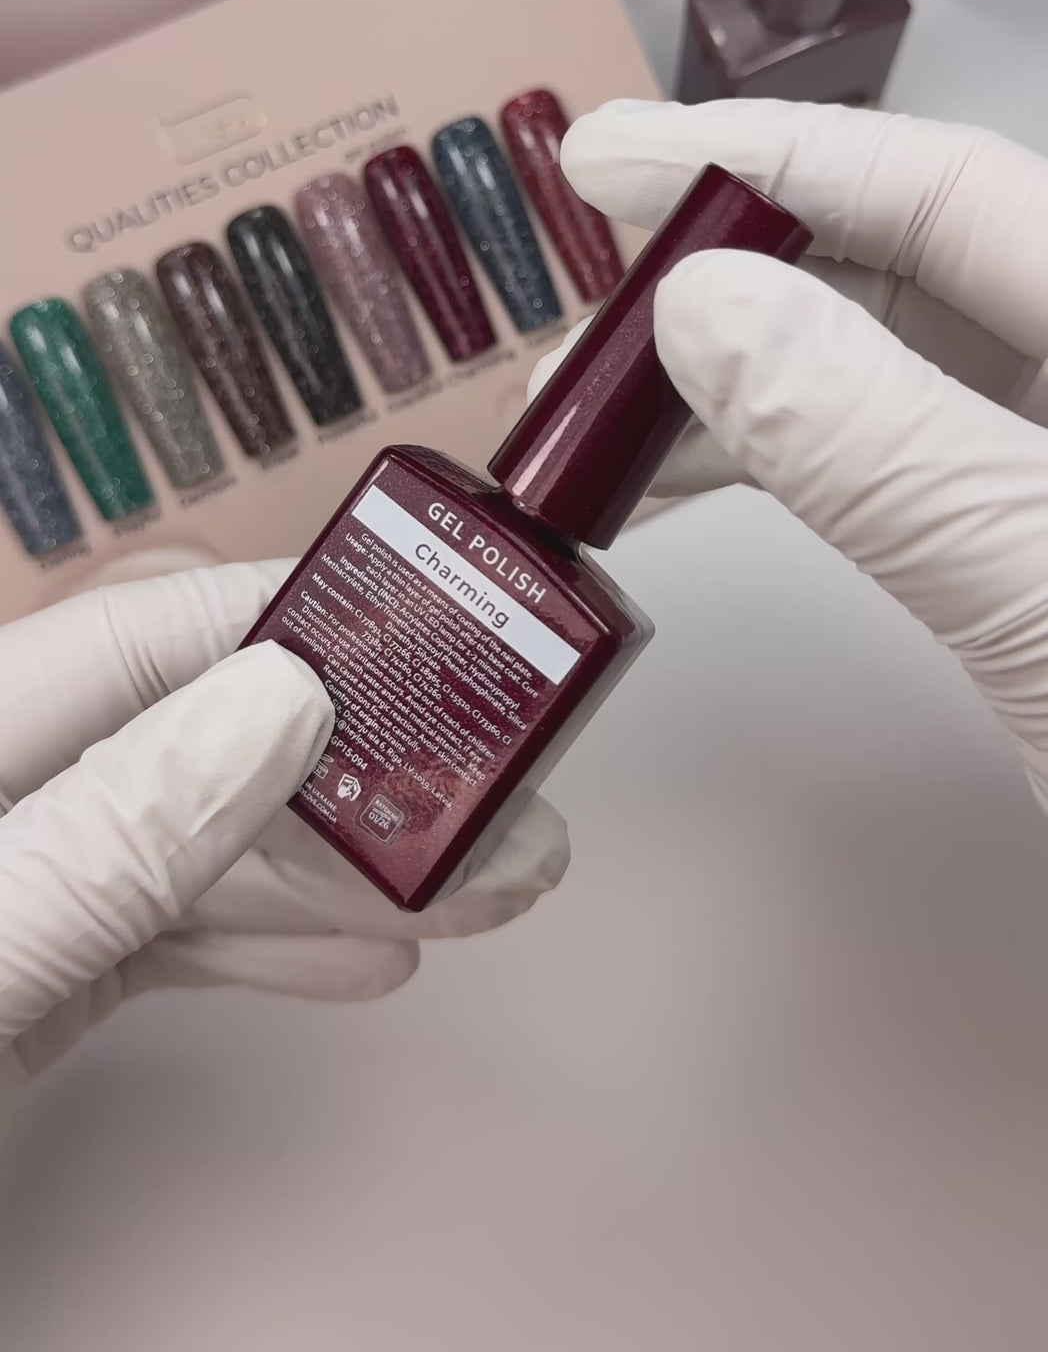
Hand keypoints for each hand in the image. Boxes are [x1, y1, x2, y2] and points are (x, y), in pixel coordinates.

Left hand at [0, 563, 567, 1118]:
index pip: (151, 633)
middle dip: (361, 777)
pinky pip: (168, 940)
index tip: (435, 631)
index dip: (300, 616)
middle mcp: (12, 794)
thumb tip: (284, 700)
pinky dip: (269, 947)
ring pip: (204, 852)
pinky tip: (366, 959)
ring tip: (479, 895)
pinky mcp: (35, 977)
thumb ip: (115, 833)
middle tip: (504, 812)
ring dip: (344, 877)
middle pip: (203, 746)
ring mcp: (24, 890)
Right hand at [536, 97, 1047, 814]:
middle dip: (736, 274)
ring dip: (744, 379)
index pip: (946, 188)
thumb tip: (704, 308)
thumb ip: (874, 439)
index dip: (768, 159)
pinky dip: (792, 465)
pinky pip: (898, 467)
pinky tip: (701, 474)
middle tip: (588, 308)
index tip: (613, 163)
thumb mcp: (1043, 578)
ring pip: (891, 371)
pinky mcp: (1042, 555)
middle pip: (909, 267)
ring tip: (605, 410)